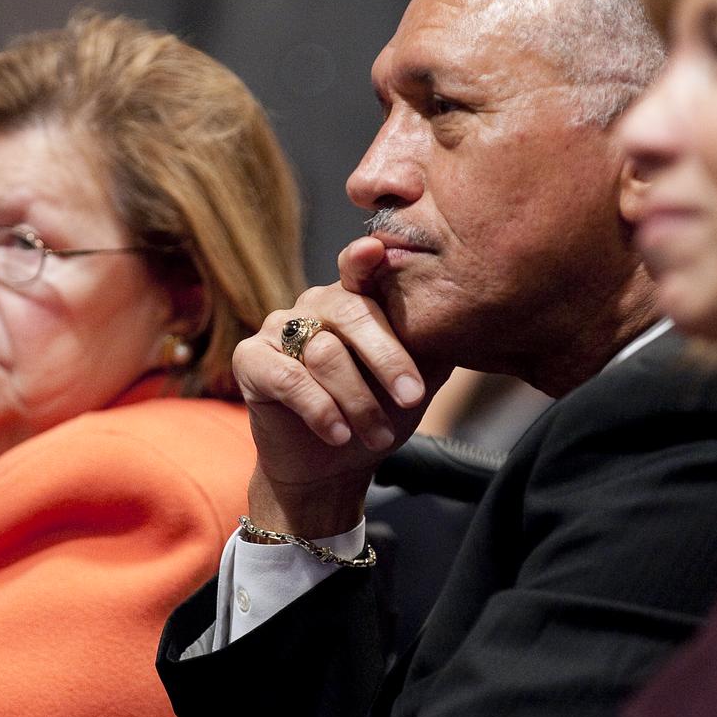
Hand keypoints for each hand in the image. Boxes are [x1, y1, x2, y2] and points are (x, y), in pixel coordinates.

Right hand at [238, 237, 450, 537]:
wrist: (330, 466)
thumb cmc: (376, 414)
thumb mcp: (415, 380)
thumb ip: (430, 345)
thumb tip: (466, 318)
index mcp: (354, 298)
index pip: (360, 269)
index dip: (363, 258)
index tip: (375, 250)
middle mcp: (314, 304)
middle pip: (351, 312)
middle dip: (387, 359)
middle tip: (411, 396)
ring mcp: (278, 327)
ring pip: (325, 352)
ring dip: (359, 401)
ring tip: (378, 436)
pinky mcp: (250, 359)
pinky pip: (289, 378)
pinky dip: (321, 410)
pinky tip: (340, 434)